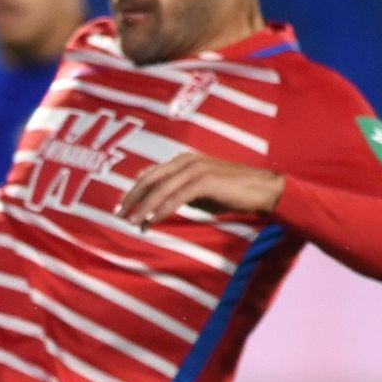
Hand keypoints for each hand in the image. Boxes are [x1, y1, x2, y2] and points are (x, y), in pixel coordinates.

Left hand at [117, 151, 284, 226]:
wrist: (262, 190)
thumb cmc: (231, 193)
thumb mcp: (199, 192)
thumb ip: (178, 192)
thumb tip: (155, 204)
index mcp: (183, 160)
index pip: (150, 174)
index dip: (133, 190)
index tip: (121, 207)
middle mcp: (186, 160)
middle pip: (150, 178)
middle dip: (132, 197)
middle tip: (119, 214)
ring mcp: (195, 168)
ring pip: (161, 188)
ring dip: (144, 206)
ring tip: (133, 222)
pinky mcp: (205, 180)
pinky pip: (176, 197)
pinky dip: (161, 209)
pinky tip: (151, 221)